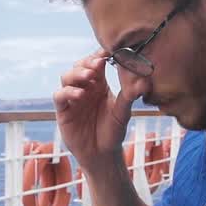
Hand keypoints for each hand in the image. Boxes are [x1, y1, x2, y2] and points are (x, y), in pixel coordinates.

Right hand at [53, 53, 137, 173]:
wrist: (102, 154)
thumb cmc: (113, 132)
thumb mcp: (123, 113)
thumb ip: (129, 96)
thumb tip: (145, 81)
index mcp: (99, 84)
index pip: (96, 63)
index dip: (99, 55)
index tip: (109, 51)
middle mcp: (84, 88)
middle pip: (79, 66)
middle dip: (87, 63)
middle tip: (98, 64)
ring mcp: (72, 98)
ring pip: (67, 77)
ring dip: (77, 74)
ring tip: (89, 77)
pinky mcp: (63, 111)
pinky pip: (60, 96)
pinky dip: (68, 92)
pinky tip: (80, 95)